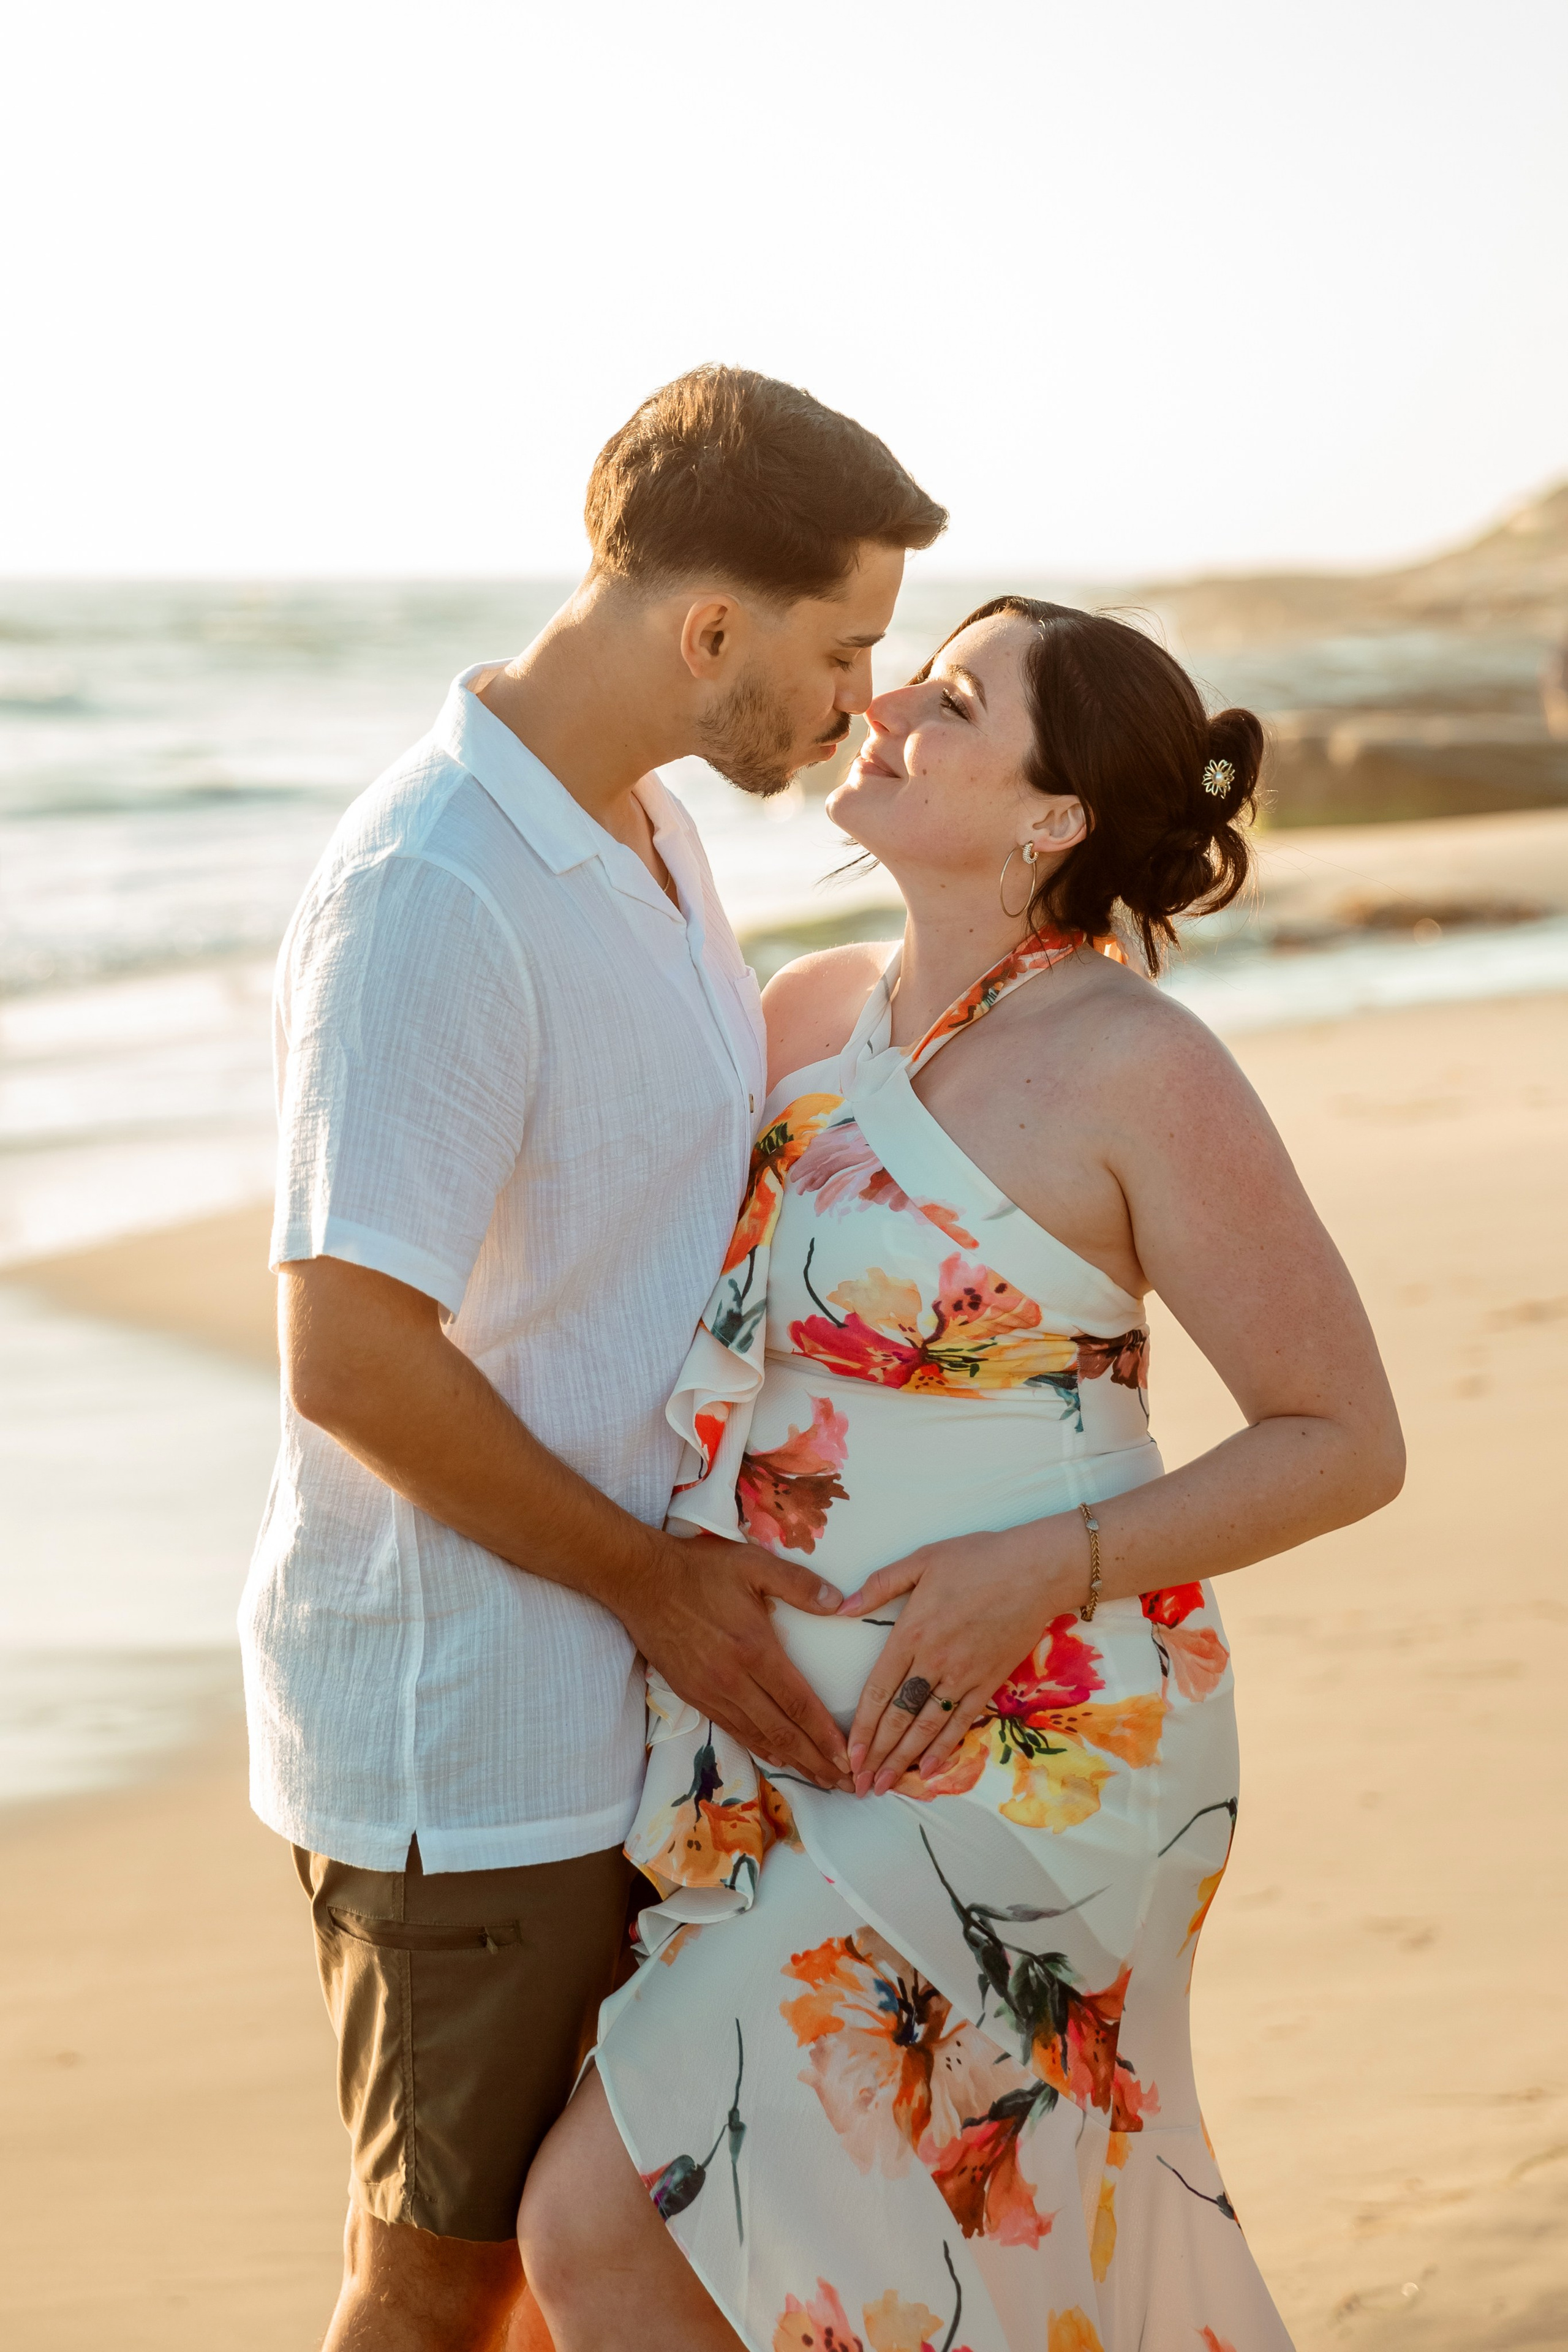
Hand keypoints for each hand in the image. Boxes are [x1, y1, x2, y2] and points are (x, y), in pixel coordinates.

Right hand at [624, 1533, 851, 1789]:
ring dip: (792, 1761)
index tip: (848, 1758)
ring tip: (819, 1779)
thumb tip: (840, 1603)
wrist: (640, 1582)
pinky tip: (776, 1758)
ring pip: (758, 1737)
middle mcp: (734, 1680)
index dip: (825, 1735)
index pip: (798, 1704)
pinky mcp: (693, 1695)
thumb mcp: (753, 1564)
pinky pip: (733, 1729)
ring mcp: (711, 1692)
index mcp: (755, 1650)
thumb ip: (798, 1583)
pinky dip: (759, 1748)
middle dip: (816, 1760)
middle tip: (845, 1784)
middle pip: (783, 1731)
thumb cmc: (699, 1570)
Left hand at [838, 1521, 1077, 1794]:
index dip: (861, 1727)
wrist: (1037, 1570)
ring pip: (927, 1727)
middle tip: (861, 1785)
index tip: (849, 1754)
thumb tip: (842, 1608)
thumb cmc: (978, 1558)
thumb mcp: (922, 1560)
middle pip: (899, 1717)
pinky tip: (928, 1771)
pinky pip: (962, 1722)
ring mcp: (963, 1675)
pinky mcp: (989, 1682)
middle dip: (877, 1754)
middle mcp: (934, 1661)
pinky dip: (944, 1749)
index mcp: (911, 1632)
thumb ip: (880, 1585)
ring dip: (904, 1760)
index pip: (878, 1690)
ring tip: (886, 1786)